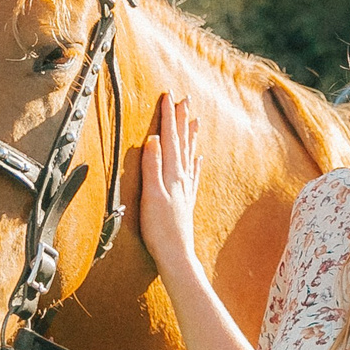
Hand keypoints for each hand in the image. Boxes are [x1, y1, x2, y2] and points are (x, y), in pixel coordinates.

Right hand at [139, 92, 203, 275]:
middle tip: (184, 99)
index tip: (168, 96)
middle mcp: (182, 177)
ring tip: (194, 119)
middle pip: (181, 142)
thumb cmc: (159, 227)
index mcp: (171, 173)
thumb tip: (153, 139)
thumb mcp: (151, 195)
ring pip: (189, 154)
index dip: (168, 116)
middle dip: (181, 119)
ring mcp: (186, 187)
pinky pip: (193, 174)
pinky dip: (195, 162)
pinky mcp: (186, 199)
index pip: (169, 138)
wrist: (176, 253)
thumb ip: (152, 166)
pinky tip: (198, 158)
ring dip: (189, 135)